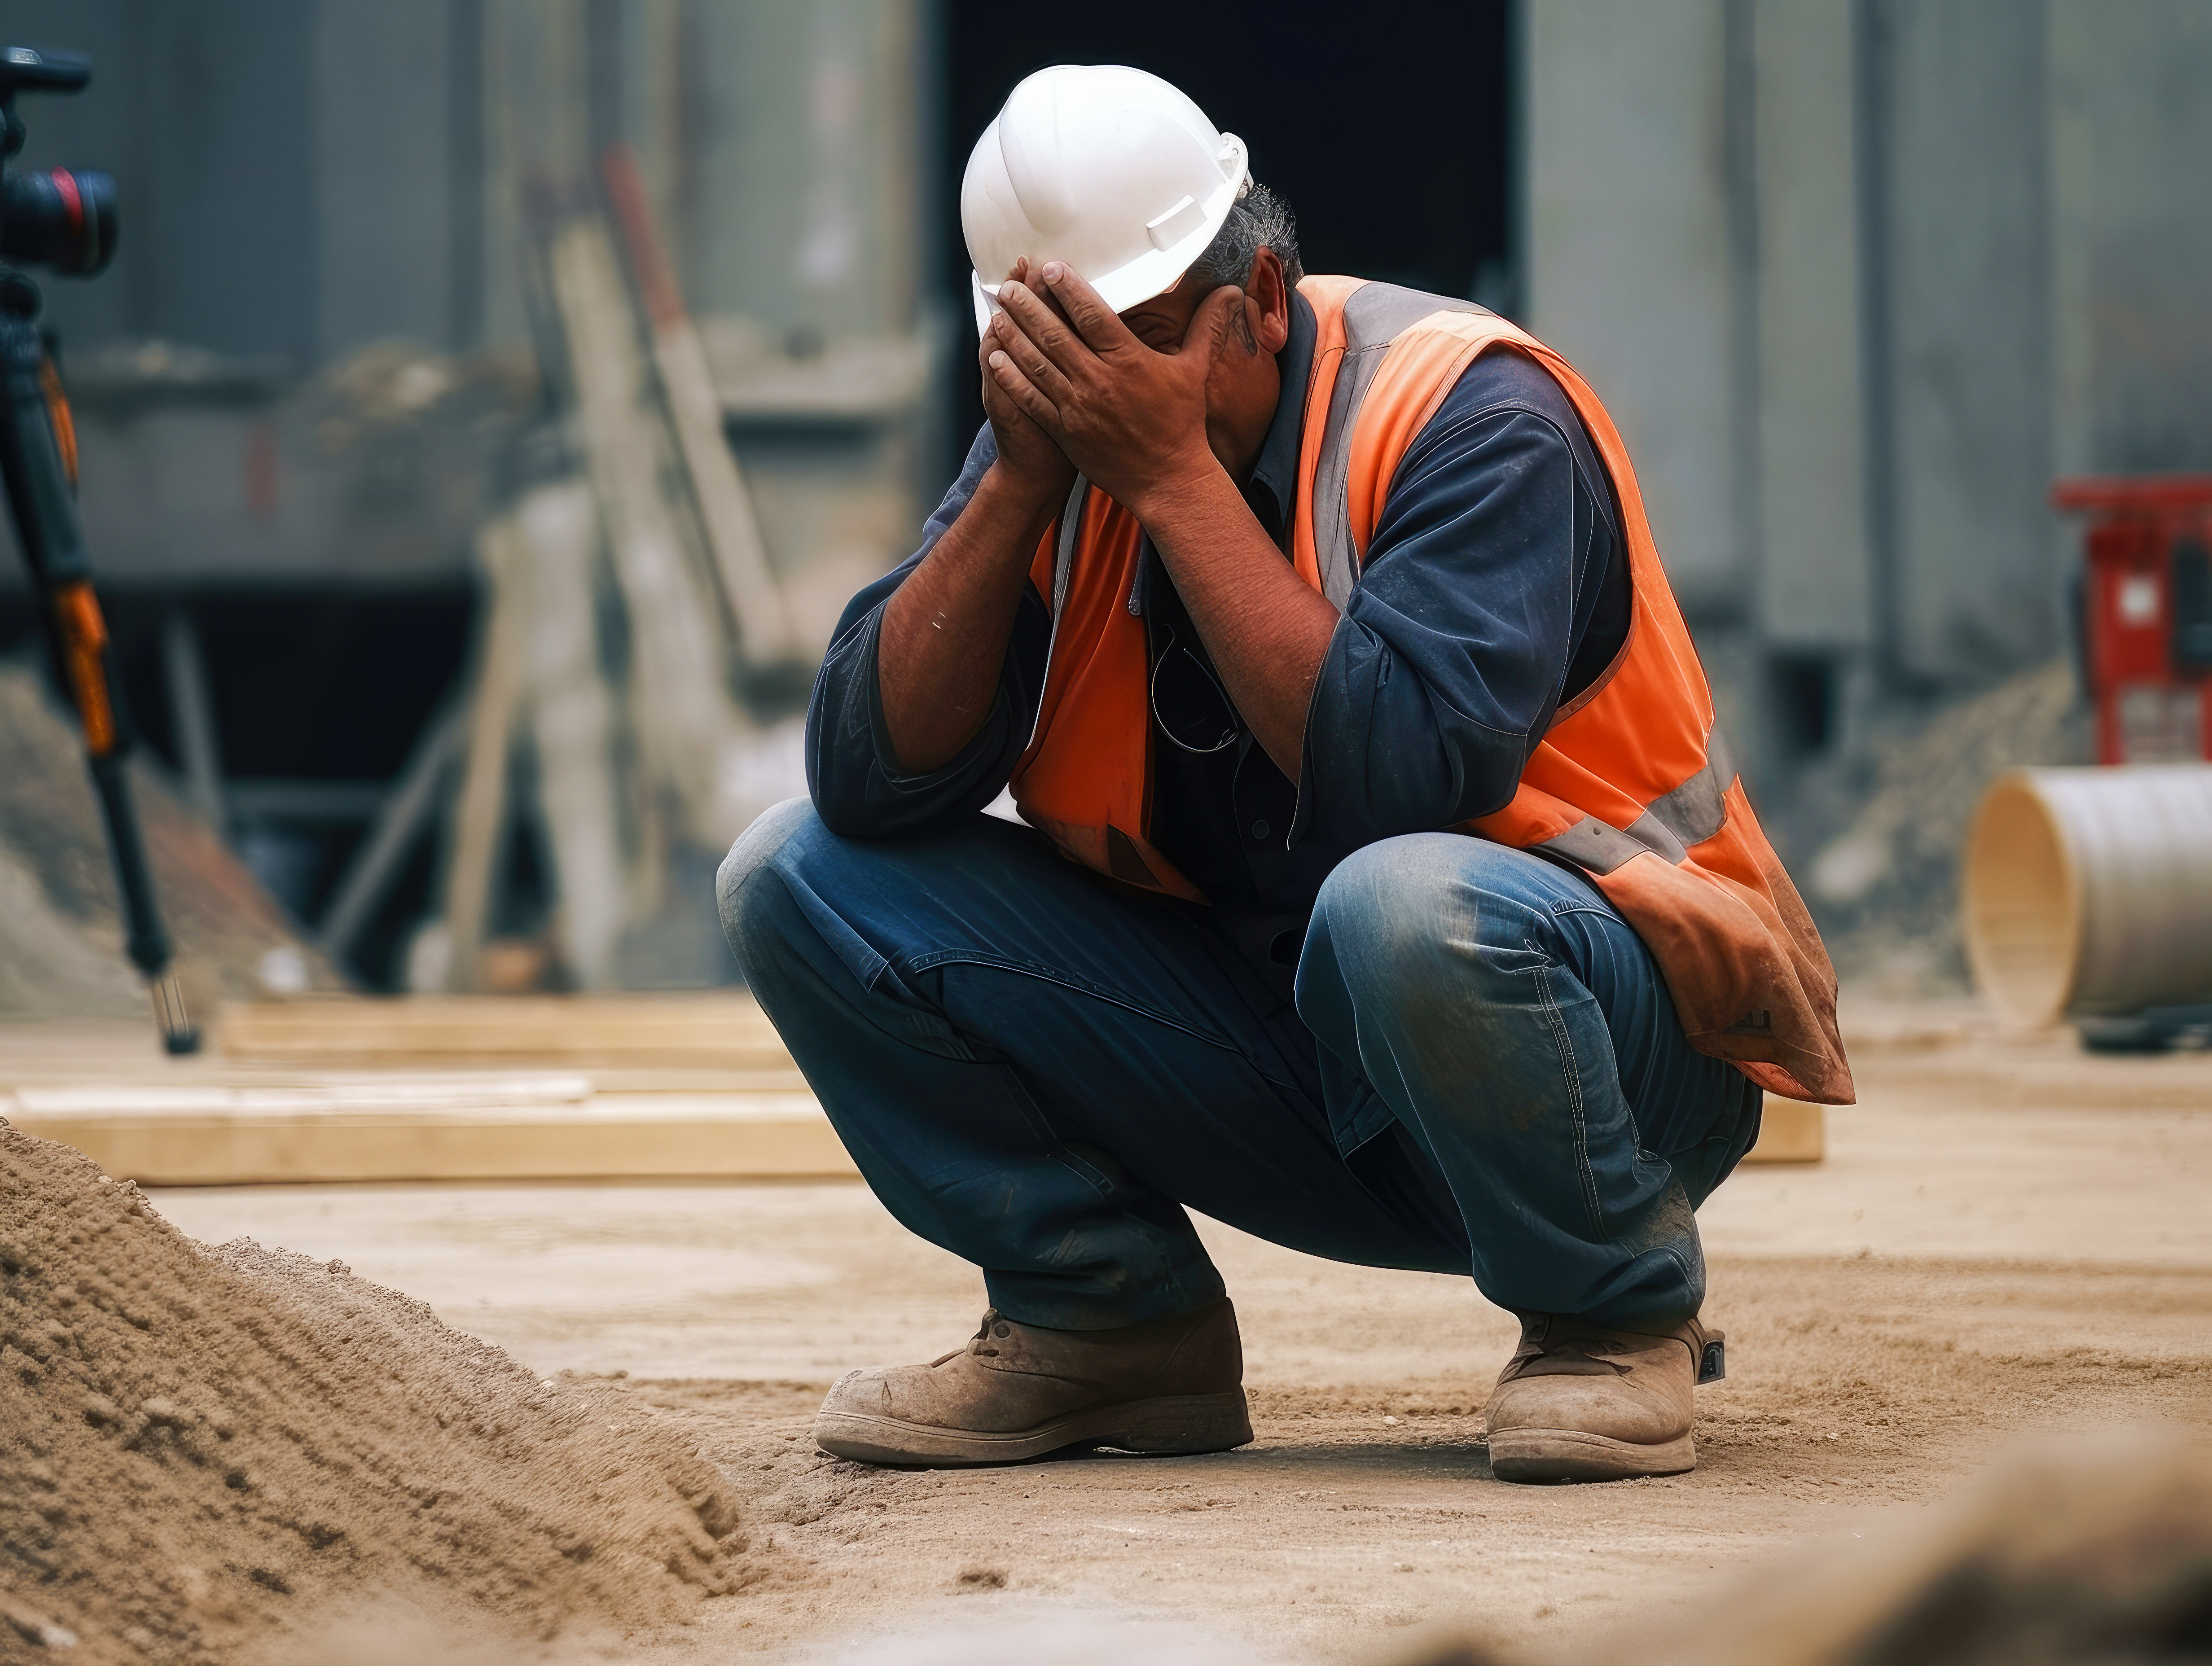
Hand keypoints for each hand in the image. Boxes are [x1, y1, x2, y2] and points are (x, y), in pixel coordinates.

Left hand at [985, 263, 1242, 513]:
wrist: (1168, 480)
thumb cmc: (1182, 424)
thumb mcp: (1195, 371)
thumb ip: (1207, 328)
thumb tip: (1231, 294)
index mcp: (1128, 360)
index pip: (1092, 315)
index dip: (1069, 289)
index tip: (1050, 268)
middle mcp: (1099, 380)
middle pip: (1055, 334)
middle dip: (1028, 307)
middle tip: (1009, 286)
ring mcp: (1078, 407)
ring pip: (1037, 363)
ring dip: (1013, 337)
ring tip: (996, 313)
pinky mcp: (1065, 430)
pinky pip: (1031, 399)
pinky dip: (1011, 378)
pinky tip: (994, 359)